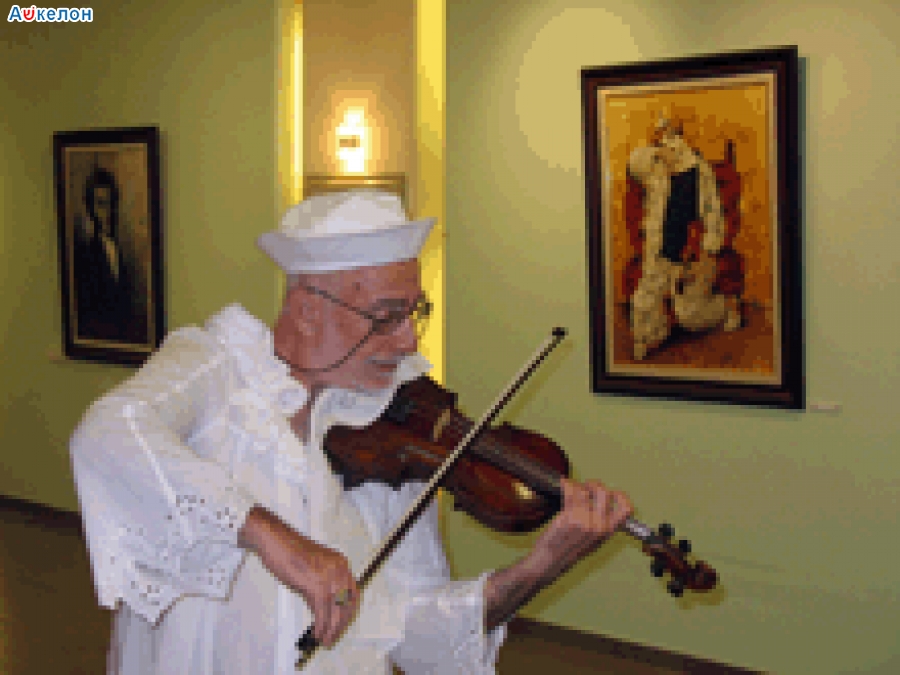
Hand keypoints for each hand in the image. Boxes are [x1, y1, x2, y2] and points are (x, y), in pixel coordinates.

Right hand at [238, 506, 358, 646]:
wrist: (275, 540)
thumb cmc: (289, 552)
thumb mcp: (313, 568)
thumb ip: (322, 585)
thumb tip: (325, 610)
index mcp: (341, 563)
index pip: (353, 592)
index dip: (349, 612)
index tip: (342, 625)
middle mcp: (339, 568)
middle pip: (347, 603)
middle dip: (341, 624)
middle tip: (333, 637)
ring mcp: (329, 576)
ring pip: (336, 610)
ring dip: (331, 629)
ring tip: (325, 640)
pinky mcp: (316, 584)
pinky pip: (322, 611)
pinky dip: (321, 625)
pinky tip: (317, 633)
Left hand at [526, 479, 632, 578]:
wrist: (552, 559)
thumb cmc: (570, 551)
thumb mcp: (594, 542)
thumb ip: (601, 526)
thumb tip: (604, 507)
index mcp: (607, 532)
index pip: (625, 510)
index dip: (621, 497)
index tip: (613, 493)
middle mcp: (599, 525)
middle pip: (604, 492)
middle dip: (596, 484)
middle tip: (588, 487)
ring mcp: (584, 519)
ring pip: (585, 489)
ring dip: (579, 485)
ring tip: (574, 487)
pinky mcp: (569, 515)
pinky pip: (570, 491)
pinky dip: (566, 484)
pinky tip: (564, 484)